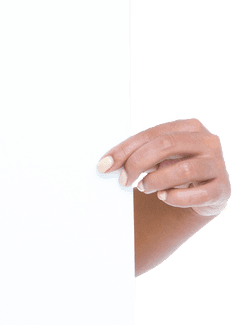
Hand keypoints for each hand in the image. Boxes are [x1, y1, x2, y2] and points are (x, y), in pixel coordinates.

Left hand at [97, 117, 229, 218]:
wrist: (205, 193)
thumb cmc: (174, 168)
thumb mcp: (157, 156)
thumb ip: (136, 155)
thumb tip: (105, 164)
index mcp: (189, 126)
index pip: (151, 134)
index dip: (125, 150)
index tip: (104, 166)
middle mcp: (208, 141)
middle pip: (166, 145)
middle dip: (138, 163)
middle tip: (123, 180)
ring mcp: (218, 164)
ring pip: (183, 170)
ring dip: (156, 181)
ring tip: (144, 188)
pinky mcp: (223, 189)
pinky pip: (198, 194)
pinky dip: (176, 197)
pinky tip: (165, 197)